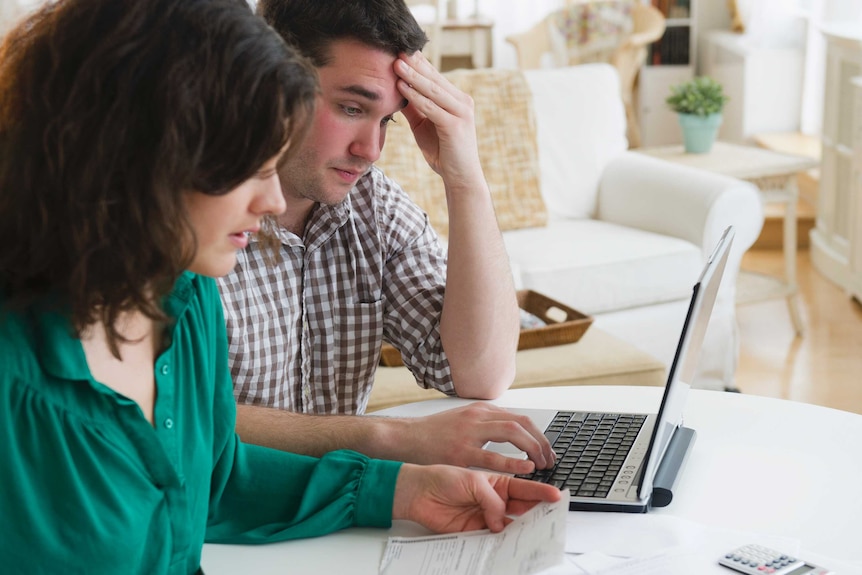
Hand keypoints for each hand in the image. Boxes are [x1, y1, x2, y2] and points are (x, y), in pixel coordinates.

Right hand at [387, 403, 554, 474]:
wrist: (405, 438)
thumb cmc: (433, 434)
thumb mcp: (463, 422)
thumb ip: (486, 426)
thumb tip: (512, 434)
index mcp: (481, 411)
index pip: (521, 418)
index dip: (538, 435)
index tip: (546, 450)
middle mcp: (478, 417)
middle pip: (522, 423)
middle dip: (541, 442)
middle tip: (549, 460)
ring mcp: (470, 432)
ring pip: (513, 432)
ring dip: (533, 448)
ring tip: (541, 465)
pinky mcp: (461, 451)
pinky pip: (493, 456)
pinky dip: (513, 462)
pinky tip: (525, 468)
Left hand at [392, 51, 481, 184]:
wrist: (460, 177)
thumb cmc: (443, 152)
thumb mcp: (424, 126)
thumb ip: (415, 108)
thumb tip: (397, 91)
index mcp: (456, 99)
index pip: (434, 76)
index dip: (418, 62)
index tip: (400, 50)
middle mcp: (462, 101)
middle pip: (434, 78)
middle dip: (414, 64)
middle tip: (396, 49)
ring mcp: (461, 112)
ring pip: (433, 90)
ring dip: (413, 76)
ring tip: (396, 64)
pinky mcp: (455, 125)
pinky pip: (432, 107)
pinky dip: (416, 97)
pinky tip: (402, 88)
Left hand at [393, 463, 561, 532]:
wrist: (419, 493)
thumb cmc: (442, 477)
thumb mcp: (472, 481)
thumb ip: (491, 500)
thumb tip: (501, 521)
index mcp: (498, 483)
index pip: (524, 489)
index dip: (541, 492)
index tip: (555, 496)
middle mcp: (495, 501)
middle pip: (522, 509)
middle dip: (537, 513)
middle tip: (549, 518)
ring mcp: (486, 517)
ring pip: (510, 526)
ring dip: (520, 529)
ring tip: (532, 532)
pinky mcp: (475, 532)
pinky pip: (493, 539)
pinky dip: (501, 541)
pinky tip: (507, 541)